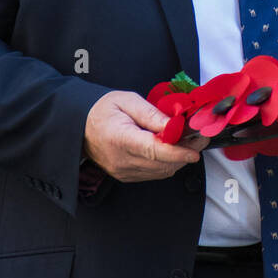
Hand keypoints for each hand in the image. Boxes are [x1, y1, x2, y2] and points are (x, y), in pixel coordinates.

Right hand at [83, 90, 208, 182]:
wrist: (79, 126)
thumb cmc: (102, 110)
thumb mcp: (128, 101)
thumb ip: (152, 115)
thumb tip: (175, 125)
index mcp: (120, 138)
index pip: (154, 151)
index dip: (178, 152)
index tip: (195, 149)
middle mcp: (121, 160)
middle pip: (162, 164)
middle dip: (184, 153)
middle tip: (198, 138)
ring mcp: (123, 171)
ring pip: (161, 171)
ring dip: (178, 159)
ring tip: (187, 141)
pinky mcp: (126, 176)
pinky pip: (154, 174)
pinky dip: (166, 163)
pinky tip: (170, 149)